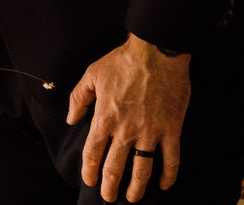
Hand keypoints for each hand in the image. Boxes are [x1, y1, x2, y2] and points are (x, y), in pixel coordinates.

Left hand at [66, 34, 191, 202]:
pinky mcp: (172, 130)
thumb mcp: (91, 75)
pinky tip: (164, 185)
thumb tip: (72, 119)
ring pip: (142, 169)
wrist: (156, 52)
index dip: (90, 170)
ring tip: (132, 199)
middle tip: (109, 198)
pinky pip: (171, 159)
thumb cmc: (122, 62)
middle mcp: (126, 130)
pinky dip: (168, 175)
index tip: (90, 181)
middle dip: (110, 186)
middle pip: (115, 166)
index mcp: (105, 117)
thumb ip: (78, 99)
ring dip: (136, 188)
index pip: (93, 152)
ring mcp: (150, 132)